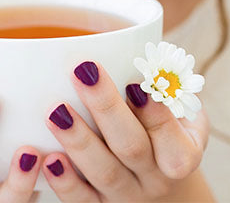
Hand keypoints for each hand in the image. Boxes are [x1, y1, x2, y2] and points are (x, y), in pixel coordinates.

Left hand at [42, 60, 211, 201]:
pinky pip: (82, 201)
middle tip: (83, 72)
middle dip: (106, 108)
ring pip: (105, 173)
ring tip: (55, 111)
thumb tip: (137, 43)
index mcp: (182, 153)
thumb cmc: (163, 128)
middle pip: (132, 147)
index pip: (173, 138)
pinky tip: (48, 159)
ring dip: (79, 141)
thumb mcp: (179, 109)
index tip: (135, 82)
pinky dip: (65, 182)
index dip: (156, 113)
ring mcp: (128, 196)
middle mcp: (157, 180)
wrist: (156, 180)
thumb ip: (165, 85)